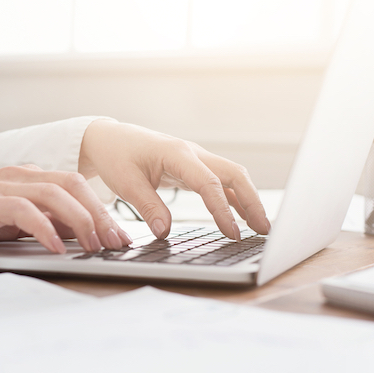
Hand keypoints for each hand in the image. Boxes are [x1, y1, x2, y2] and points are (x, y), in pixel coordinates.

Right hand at [0, 165, 131, 252]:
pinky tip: (55, 247)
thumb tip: (81, 237)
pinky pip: (23, 211)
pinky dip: (43, 228)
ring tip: (92, 246)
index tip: (120, 236)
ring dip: (79, 220)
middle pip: (74, 185)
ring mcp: (5, 186)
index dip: (103, 210)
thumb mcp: (18, 221)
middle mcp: (23, 176)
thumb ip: (46, 222)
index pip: (77, 187)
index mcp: (33, 177)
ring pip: (54, 194)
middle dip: (99, 214)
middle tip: (115, 242)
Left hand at [79, 119, 270, 239]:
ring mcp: (194, 159)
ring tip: (260, 227)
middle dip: (252, 201)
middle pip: (234, 174)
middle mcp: (192, 153)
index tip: (232, 234)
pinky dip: (233, 197)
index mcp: (177, 154)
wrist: (109, 138)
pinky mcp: (191, 167)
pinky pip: (219, 181)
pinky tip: (241, 216)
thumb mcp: (126, 183)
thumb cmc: (116, 156)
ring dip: (247, 199)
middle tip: (264, 230)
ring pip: (231, 177)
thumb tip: (164, 233)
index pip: (209, 183)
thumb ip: (148, 207)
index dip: (223, 210)